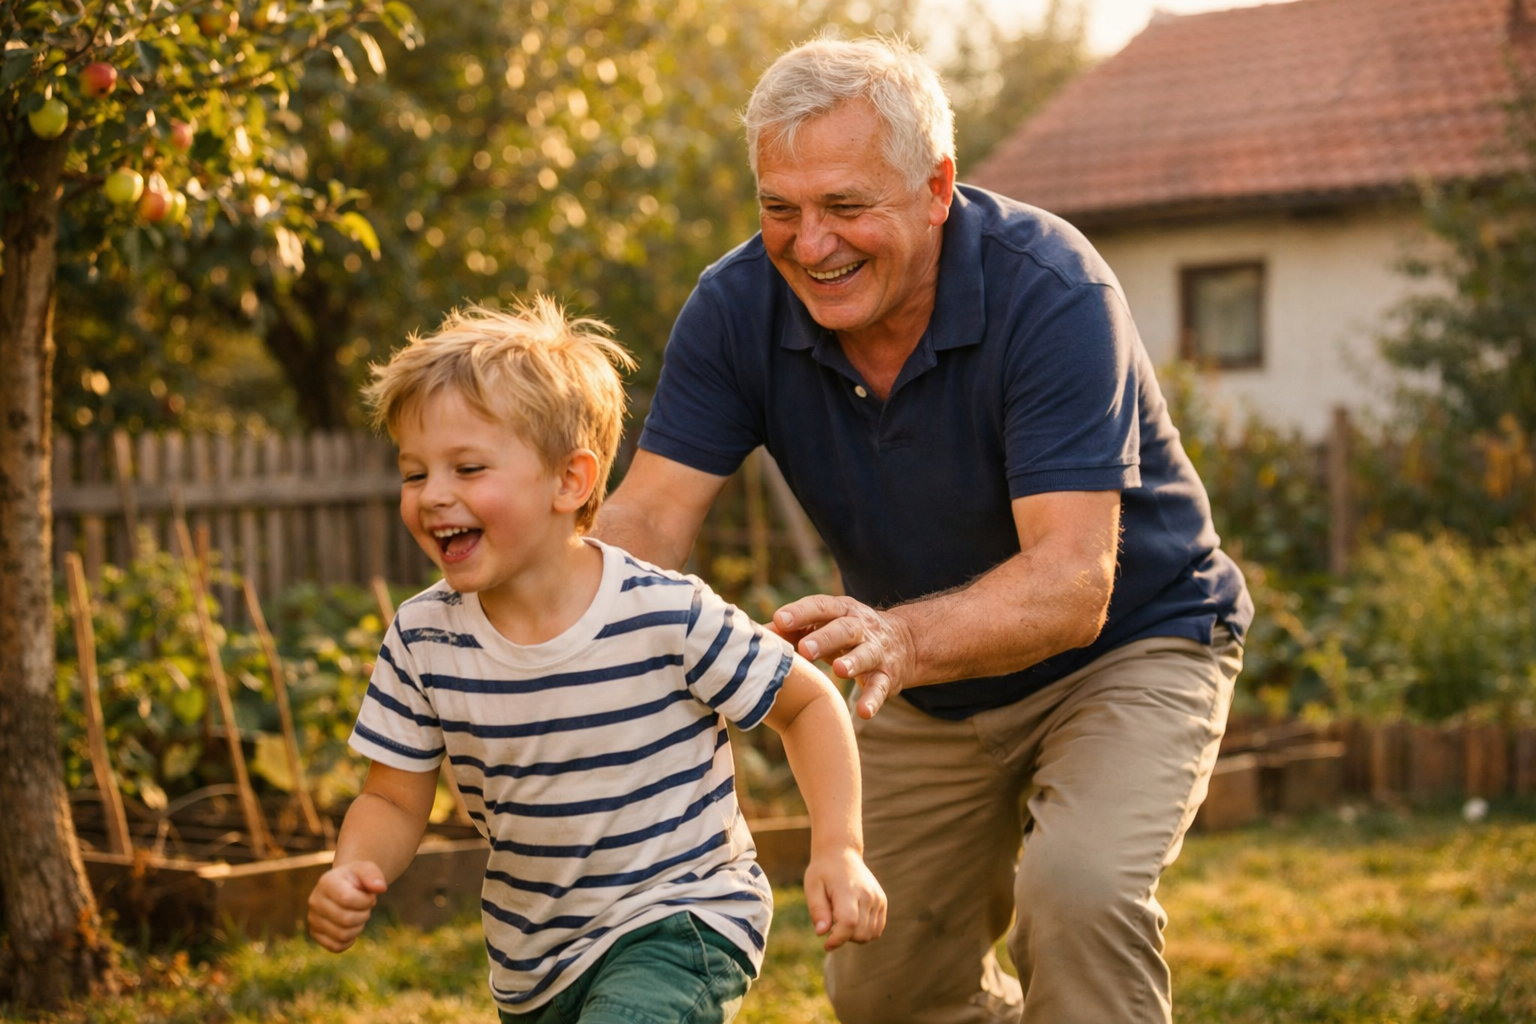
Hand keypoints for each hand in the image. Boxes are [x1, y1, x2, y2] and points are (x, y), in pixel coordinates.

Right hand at [307, 860, 387, 951]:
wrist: (344, 885)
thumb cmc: (356, 878)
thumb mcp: (366, 869)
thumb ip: (374, 875)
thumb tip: (381, 888)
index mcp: (326, 882)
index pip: (347, 899)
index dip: (365, 901)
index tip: (370, 896)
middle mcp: (315, 901)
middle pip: (346, 919)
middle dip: (364, 914)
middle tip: (365, 907)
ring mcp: (313, 918)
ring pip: (342, 935)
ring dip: (358, 927)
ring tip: (358, 915)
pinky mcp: (315, 933)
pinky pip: (336, 946)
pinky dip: (349, 940)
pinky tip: (351, 927)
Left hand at [772, 595, 914, 718]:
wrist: (904, 642)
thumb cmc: (848, 634)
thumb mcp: (825, 625)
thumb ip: (794, 629)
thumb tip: (759, 635)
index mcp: (841, 611)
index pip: (821, 606)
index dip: (801, 612)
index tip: (780, 619)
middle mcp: (861, 628)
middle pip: (844, 629)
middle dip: (825, 638)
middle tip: (805, 648)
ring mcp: (876, 652)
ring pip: (866, 654)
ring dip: (853, 662)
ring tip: (839, 670)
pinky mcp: (888, 676)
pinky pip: (881, 688)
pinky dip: (873, 700)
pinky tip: (863, 712)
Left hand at [804, 848, 886, 950]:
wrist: (842, 853)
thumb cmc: (823, 871)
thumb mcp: (813, 887)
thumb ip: (818, 910)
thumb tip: (821, 933)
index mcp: (849, 891)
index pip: (849, 924)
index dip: (837, 939)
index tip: (826, 945)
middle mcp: (868, 895)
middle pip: (860, 933)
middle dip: (843, 938)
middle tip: (831, 925)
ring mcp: (878, 899)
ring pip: (870, 934)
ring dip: (854, 936)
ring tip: (841, 921)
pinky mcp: (882, 901)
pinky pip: (877, 929)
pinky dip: (865, 932)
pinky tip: (852, 922)